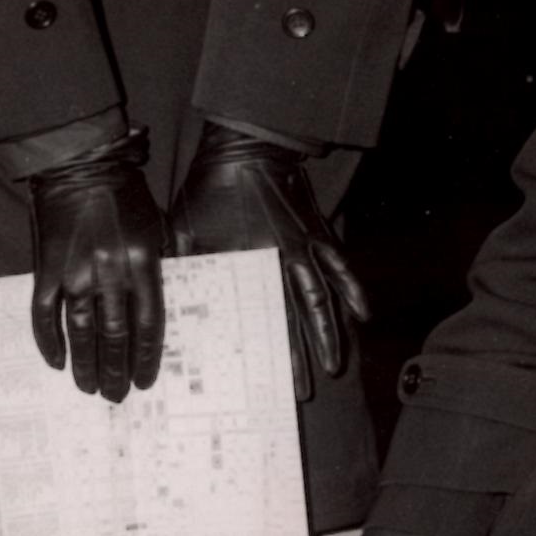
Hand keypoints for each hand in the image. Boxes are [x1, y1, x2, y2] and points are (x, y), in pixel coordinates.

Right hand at [26, 130, 164, 402]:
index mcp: (142, 264)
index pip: (147, 325)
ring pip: (80, 332)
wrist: (81, 166)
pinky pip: (44, 314)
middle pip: (114, 335)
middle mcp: (110, 273)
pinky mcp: (46, 269)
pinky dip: (48, 341)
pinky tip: (56, 363)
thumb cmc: (126, 196)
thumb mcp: (156, 228)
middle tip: (115, 396)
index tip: (143, 382)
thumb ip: (158, 266)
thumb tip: (157, 307)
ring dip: (85, 364)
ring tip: (89, 388)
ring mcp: (74, 273)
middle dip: (116, 371)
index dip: (145, 359)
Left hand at [171, 123, 369, 384]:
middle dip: (304, 355)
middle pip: (300, 317)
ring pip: (325, 298)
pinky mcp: (319, 232)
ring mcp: (307, 246)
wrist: (245, 147)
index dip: (272, 352)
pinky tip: (364, 313)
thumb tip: (171, 304)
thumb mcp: (185, 229)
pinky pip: (342, 265)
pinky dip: (354, 289)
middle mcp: (284, 260)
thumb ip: (186, 268)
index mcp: (249, 262)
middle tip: (305, 388)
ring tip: (335, 364)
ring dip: (331, 333)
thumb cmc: (208, 188)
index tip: (275, 380)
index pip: (264, 317)